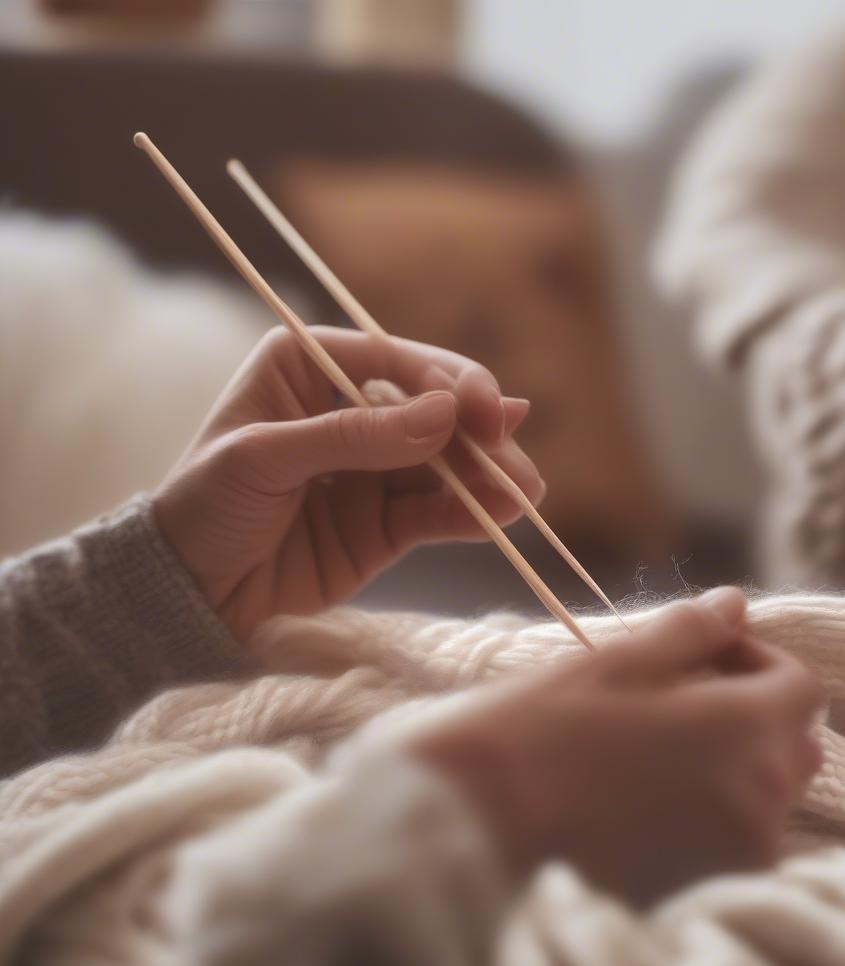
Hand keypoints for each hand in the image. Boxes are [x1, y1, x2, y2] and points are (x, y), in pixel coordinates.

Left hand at [154, 326, 541, 641]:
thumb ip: (354, 436)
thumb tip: (445, 414)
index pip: (395, 362)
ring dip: (486, 475)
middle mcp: (349, 411)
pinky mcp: (384, 524)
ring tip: (525, 490)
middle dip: (477, 433)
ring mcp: (372, 470)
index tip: (484, 410)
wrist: (186, 593)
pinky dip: (469, 514)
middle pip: (431, 411)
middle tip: (514, 456)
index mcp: (309, 368)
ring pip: (444, 464)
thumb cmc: (203, 505)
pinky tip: (501, 515)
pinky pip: (435, 513)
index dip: (446, 381)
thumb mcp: (265, 457)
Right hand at [411, 589, 823, 904]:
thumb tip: (736, 604)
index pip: (802, 687)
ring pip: (770, 795)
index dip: (759, 659)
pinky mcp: (703, 890)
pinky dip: (716, 809)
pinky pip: (738, 839)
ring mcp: (736, 855)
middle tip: (683, 695)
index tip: (705, 654)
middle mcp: (761, 800)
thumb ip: (691, 630)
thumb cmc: (545, 726)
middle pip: (795, 744)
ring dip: (737, 762)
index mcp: (747, 731)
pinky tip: (650, 794)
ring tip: (660, 745)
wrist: (477, 823)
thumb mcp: (619, 660)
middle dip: (756, 711)